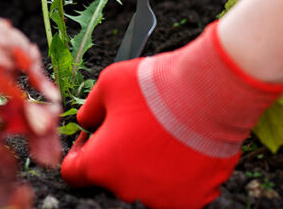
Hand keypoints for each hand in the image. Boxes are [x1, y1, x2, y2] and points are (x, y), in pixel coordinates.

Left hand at [60, 22, 282, 207]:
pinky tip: (183, 146)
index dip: (81, 150)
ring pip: (146, 185)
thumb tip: (86, 121)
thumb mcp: (107, 85)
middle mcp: (126, 190)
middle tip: (136, 128)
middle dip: (118, 156)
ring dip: (148, 165)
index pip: (73, 172)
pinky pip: (178, 190)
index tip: (97, 135)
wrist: (209, 93)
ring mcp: (161, 198)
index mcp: (99, 166)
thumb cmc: (157, 87)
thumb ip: (89, 109)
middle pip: (113, 178)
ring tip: (163, 134)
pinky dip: (179, 173)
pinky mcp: (192, 198)